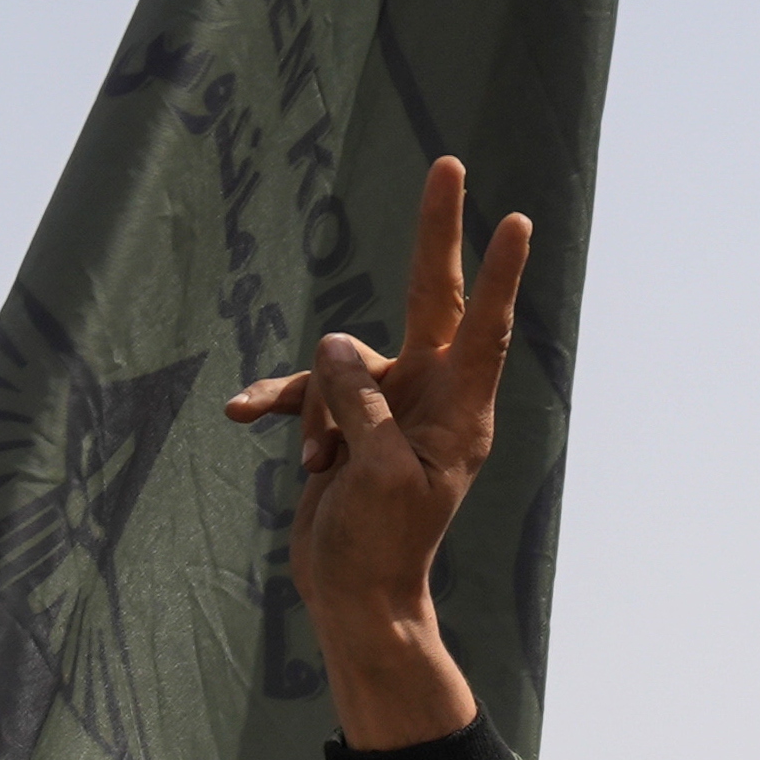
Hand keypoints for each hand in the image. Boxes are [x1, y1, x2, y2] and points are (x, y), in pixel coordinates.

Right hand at [220, 151, 530, 751]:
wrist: (353, 595)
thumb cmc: (384, 544)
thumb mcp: (380, 473)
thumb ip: (364, 403)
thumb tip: (337, 345)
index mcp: (459, 411)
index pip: (482, 327)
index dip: (497, 273)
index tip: (516, 221)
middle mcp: (429, 396)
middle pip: (428, 299)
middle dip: (432, 236)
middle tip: (448, 164)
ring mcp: (385, 405)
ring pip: (339, 363)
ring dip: (318, 409)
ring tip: (322, 466)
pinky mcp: (343, 420)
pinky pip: (304, 390)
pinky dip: (279, 403)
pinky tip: (243, 414)